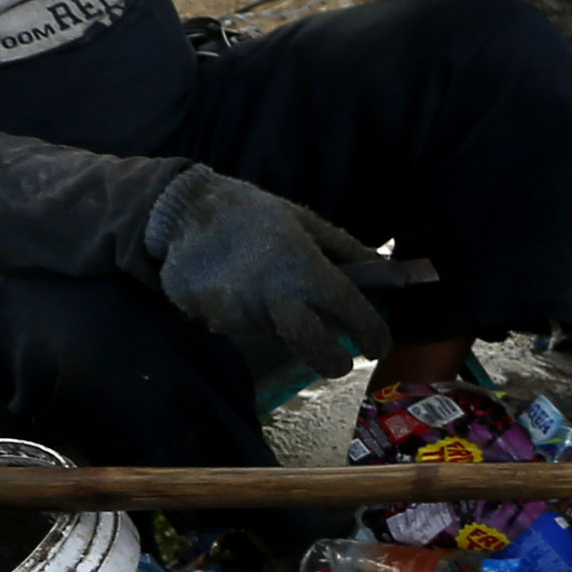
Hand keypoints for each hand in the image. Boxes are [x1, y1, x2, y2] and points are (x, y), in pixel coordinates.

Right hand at [137, 165, 390, 381]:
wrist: (181, 210)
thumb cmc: (251, 212)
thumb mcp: (304, 220)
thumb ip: (346, 250)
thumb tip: (390, 274)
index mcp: (303, 268)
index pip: (350, 311)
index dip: (371, 334)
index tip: (377, 346)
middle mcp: (273, 296)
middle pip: (312, 347)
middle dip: (331, 361)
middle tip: (339, 362)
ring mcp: (238, 311)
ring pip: (273, 333)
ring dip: (279, 322)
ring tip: (262, 285)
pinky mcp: (210, 318)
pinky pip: (240, 327)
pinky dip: (246, 315)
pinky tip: (236, 287)